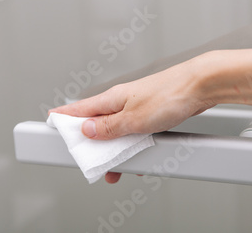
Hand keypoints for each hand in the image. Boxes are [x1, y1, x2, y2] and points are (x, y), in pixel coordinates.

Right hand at [50, 56, 216, 182]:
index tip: (51, 121)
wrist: (200, 85)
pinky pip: (133, 130)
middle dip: (92, 142)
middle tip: (87, 159)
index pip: (79, 109)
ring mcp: (136, 105)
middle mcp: (122, 100)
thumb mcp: (133, 118)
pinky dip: (132, 143)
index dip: (64, 117)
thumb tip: (86, 131)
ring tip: (115, 166)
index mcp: (112, 99)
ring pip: (117, 128)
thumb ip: (109, 127)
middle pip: (97, 123)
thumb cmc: (170, 94)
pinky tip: (138, 154)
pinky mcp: (151, 111)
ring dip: (114, 147)